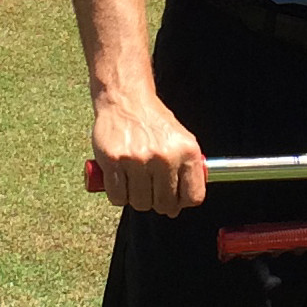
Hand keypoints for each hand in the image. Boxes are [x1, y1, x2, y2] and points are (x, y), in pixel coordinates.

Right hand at [91, 94, 205, 217]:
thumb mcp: (183, 142)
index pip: (193, 197)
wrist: (126, 100)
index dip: (183, 203)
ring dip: (137, 199)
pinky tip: (121, 182)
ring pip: (141, 203)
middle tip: (151, 191)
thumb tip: (181, 205)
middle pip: (165, 204)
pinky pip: (118, 196)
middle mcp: (165, 157)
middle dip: (159, 203)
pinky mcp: (113, 160)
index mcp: (187, 153)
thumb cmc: (154, 124)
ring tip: (136, 183)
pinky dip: (118, 195)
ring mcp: (138, 159)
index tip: (175, 200)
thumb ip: (188, 172)